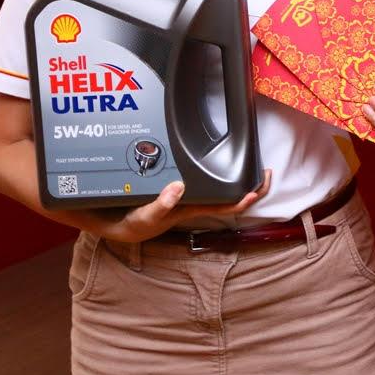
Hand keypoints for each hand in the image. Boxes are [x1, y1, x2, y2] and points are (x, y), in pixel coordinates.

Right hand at [82, 169, 271, 242]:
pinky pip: (198, 174)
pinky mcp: (173, 184)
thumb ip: (160, 206)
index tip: (262, 183)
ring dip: (234, 173)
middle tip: (264, 166)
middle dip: (250, 183)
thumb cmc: (131, 223)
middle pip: (229, 194)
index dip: (247, 197)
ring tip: (247, 155)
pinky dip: (209, 164)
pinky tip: (212, 151)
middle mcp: (192, 200)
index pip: (226, 206)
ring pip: (218, 184)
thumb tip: (178, 187)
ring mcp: (185, 193)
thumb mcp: (144, 218)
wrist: (110, 223)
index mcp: (190, 208)